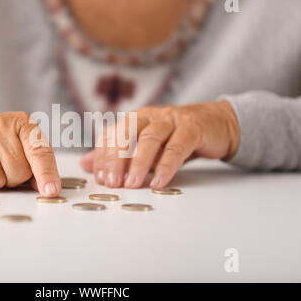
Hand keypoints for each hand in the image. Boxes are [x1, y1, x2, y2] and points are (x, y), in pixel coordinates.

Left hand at [80, 101, 239, 188]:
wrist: (214, 124)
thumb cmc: (176, 137)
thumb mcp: (144, 147)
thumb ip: (116, 155)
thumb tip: (86, 165)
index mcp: (134, 120)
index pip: (111, 136)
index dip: (103, 157)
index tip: (101, 179)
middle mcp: (149, 116)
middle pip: (126, 134)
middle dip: (116, 160)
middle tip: (112, 183)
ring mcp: (171, 120)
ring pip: (150, 138)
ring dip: (139, 163)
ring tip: (132, 184)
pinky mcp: (192, 127)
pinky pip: (177, 146)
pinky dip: (167, 165)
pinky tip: (159, 182)